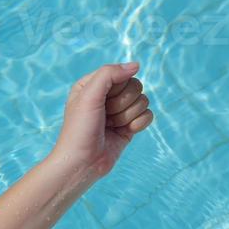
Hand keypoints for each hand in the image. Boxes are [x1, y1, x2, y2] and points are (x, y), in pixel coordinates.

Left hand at [48, 61, 154, 177]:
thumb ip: (109, 74)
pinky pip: (148, 115)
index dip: (115, 89)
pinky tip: (124, 132)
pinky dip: (138, 124)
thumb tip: (136, 65)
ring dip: (127, 116)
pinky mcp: (129, 125)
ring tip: (110, 127)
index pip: (121, 74)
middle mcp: (106, 95)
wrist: (83, 162)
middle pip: (136, 86)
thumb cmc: (80, 129)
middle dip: (122, 103)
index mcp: (92, 84)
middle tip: (105, 116)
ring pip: (143, 101)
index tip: (100, 102)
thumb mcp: (88, 96)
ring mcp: (119, 111)